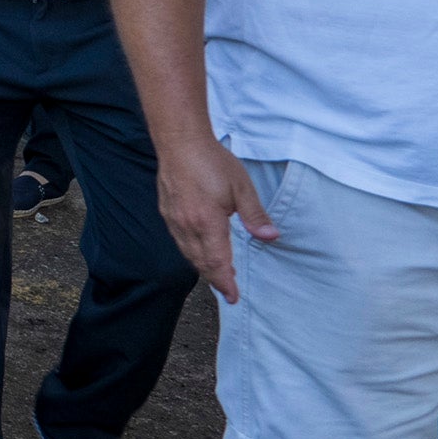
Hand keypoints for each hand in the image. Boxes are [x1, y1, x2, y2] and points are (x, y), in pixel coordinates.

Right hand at [158, 131, 276, 303]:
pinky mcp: (167, 211)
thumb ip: (255, 216)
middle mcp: (187, 226)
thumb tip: (270, 237)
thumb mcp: (242, 188)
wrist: (179, 141)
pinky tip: (198, 249)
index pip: (217, 262)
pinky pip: (180, 241)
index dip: (225, 282)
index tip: (233, 297)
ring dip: (202, 267)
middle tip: (228, 290)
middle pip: (200, 262)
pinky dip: (191, 252)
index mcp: (207, 223)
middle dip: (215, 279)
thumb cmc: (212, 161)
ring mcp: (174, 219)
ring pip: (188, 253)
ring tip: (216, 274)